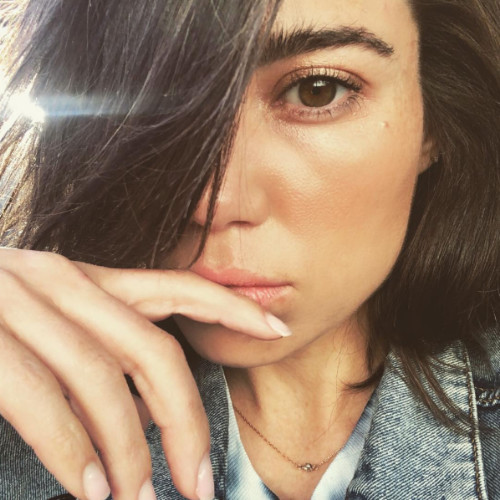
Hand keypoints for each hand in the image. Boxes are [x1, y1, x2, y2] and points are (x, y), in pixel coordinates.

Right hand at [0, 248, 289, 499]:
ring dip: (126, 452)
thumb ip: (103, 351)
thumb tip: (146, 409)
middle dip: (184, 421)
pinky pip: (43, 399)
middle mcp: (59, 281)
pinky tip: (87, 488)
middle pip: (152, 352)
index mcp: (87, 277)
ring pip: (102, 382)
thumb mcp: (56, 326)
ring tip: (137, 498)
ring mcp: (17, 304)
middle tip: (196, 485)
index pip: (177, 287)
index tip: (278, 329)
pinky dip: (71, 449)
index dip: (232, 306)